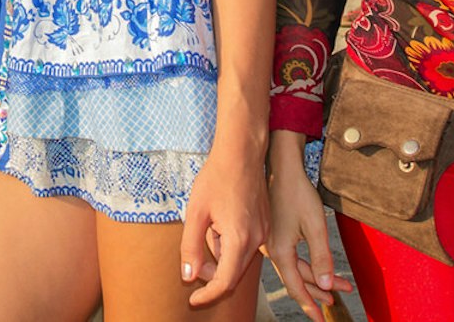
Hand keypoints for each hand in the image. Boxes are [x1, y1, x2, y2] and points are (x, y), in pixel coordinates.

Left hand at [180, 139, 266, 306]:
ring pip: (239, 259)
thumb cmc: (216, 178)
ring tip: (207, 228)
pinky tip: (219, 223)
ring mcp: (263, 232)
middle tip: (193, 261)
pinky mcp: (265, 225)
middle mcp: (256, 239)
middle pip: (233, 273)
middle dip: (211, 274)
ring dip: (220, 256)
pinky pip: (246, 246)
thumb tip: (188, 276)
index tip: (194, 300)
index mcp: (239, 239)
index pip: (225, 281)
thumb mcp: (195, 212)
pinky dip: (230, 245)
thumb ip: (190, 246)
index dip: (208, 295)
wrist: (241, 153)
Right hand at [265, 132, 352, 321]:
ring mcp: (271, 242)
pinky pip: (291, 257)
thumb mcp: (315, 226)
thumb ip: (322, 257)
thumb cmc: (297, 192)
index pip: (297, 287)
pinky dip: (307, 265)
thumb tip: (327, 285)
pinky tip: (318, 266)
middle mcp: (271, 250)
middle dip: (319, 291)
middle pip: (297, 279)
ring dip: (317, 277)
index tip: (321, 319)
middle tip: (335, 301)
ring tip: (338, 286)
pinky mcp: (273, 234)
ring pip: (295, 268)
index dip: (310, 305)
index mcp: (280, 251)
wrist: (281, 167)